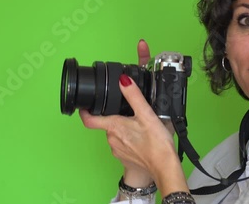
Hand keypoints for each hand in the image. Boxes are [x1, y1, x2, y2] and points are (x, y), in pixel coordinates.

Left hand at [79, 40, 185, 193]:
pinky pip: (123, 145)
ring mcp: (118, 150)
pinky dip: (130, 140)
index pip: (89, 120)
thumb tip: (123, 80)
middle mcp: (112, 140)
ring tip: (140, 127)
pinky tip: (142, 139)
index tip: (84, 105)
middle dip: (116, 117)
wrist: (164, 167)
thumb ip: (134, 96)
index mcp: (114, 127)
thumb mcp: (147, 114)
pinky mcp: (125, 158)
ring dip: (124, 129)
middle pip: (107, 124)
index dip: (84, 111)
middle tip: (131, 114)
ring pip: (116, 134)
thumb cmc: (156, 144)